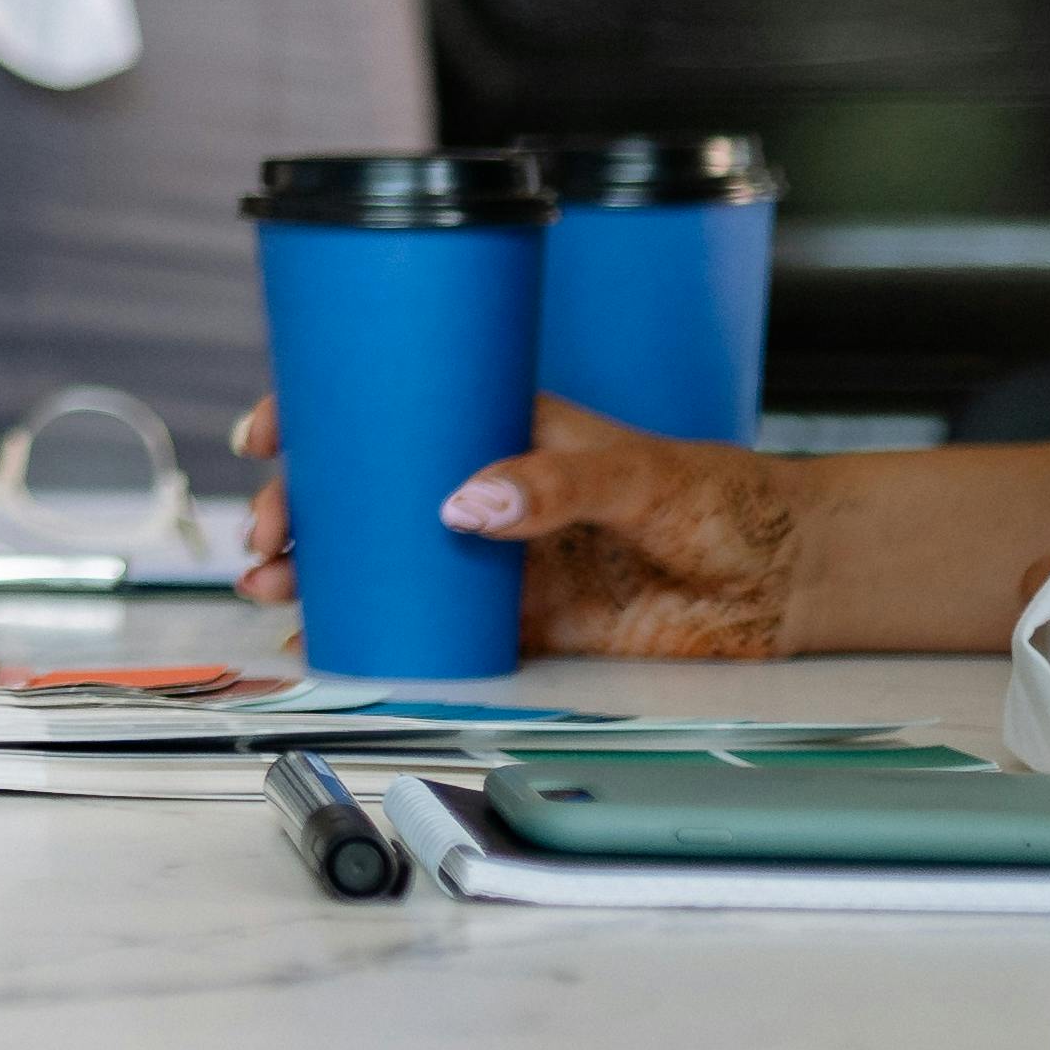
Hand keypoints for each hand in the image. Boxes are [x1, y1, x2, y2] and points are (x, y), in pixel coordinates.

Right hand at [231, 393, 804, 661]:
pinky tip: (332, 640)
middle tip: (268, 537)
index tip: (267, 437)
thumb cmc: (720, 498)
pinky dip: (378, 634)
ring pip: (388, 560)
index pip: (394, 408)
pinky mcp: (525, 621)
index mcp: (503, 427)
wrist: (781, 580)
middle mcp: (488, 487)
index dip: (318, 415)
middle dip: (298, 509)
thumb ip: (552, 484)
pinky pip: (435, 627)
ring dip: (322, 572)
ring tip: (276, 587)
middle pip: (368, 491)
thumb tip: (465, 502)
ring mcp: (501, 556)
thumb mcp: (635, 473)